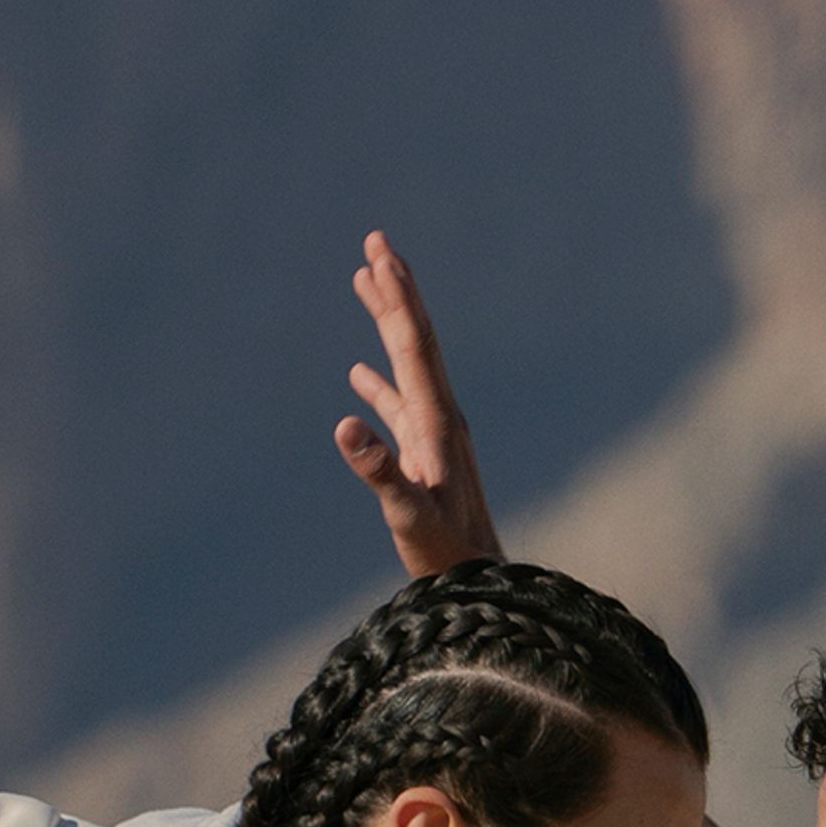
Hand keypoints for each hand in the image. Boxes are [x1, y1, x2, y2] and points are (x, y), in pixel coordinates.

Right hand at [333, 227, 503, 576]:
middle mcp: (441, 417)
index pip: (414, 345)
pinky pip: (399, 404)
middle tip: (376, 241)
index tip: (380, 253)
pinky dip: (379, 381)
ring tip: (365, 281)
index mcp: (438, 421)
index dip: (397, 298)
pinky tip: (359, 373)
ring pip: (406, 364)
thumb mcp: (409, 515)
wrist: (482, 585)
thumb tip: (343, 424)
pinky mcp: (425, 456)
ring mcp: (434, 435)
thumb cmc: (446, 556)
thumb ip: (380, 471)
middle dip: (396, 289)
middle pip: (416, 339)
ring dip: (387, 321)